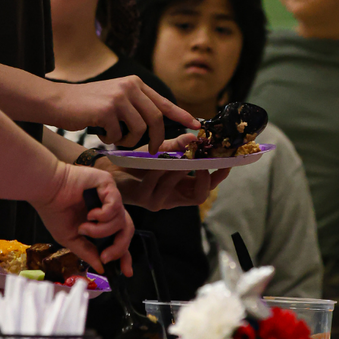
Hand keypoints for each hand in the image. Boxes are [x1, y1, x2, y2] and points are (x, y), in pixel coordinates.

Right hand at [29, 163, 133, 276]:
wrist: (47, 191)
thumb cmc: (54, 211)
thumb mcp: (70, 238)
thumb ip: (87, 252)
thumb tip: (101, 267)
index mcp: (100, 220)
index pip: (119, 237)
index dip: (125, 255)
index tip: (126, 272)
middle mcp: (108, 206)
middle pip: (127, 230)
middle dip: (119, 248)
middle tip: (106, 256)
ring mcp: (109, 195)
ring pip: (121, 221)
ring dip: (102, 230)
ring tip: (84, 228)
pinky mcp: (108, 183)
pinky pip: (116, 205)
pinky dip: (104, 215)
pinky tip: (91, 214)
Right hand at [48, 77, 198, 152]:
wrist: (58, 101)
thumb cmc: (87, 105)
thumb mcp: (115, 98)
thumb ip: (135, 106)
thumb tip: (158, 126)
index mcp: (134, 83)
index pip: (164, 101)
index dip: (182, 115)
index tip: (195, 126)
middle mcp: (129, 86)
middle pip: (156, 119)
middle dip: (157, 139)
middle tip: (153, 151)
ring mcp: (118, 97)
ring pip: (140, 129)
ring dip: (129, 141)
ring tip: (115, 138)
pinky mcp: (107, 110)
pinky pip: (120, 135)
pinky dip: (112, 140)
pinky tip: (101, 133)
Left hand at [99, 158, 230, 209]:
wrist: (111, 170)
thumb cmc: (137, 162)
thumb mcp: (160, 151)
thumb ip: (177, 146)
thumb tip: (194, 137)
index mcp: (180, 187)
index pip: (207, 187)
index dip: (218, 177)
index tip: (226, 162)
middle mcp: (173, 198)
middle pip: (199, 196)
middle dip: (205, 178)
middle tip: (204, 162)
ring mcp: (160, 201)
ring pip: (179, 192)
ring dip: (183, 173)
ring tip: (182, 158)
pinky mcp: (146, 199)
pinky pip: (159, 186)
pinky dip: (162, 172)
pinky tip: (159, 162)